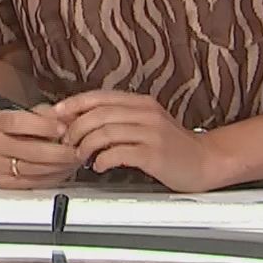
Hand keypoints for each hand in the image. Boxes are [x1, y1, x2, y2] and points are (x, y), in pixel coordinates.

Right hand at [0, 104, 82, 189]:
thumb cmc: (17, 125)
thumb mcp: (31, 112)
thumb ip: (49, 115)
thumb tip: (68, 123)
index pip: (19, 123)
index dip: (44, 126)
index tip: (63, 128)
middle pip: (30, 151)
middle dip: (59, 152)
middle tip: (77, 150)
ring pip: (34, 170)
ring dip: (60, 167)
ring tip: (74, 160)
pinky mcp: (4, 182)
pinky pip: (34, 183)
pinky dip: (53, 177)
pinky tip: (63, 169)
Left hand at [55, 91, 220, 191]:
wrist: (207, 161)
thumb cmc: (172, 145)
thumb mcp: (146, 123)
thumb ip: (119, 119)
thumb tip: (82, 120)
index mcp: (141, 102)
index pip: (99, 96)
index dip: (74, 104)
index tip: (55, 113)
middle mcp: (146, 113)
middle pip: (99, 114)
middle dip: (76, 128)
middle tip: (67, 141)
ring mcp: (151, 133)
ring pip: (106, 132)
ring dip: (86, 145)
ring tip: (81, 156)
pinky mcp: (155, 154)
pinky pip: (119, 153)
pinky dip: (103, 160)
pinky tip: (99, 166)